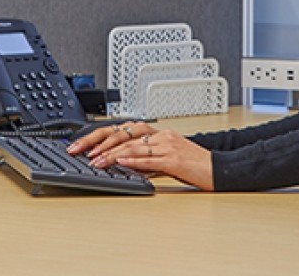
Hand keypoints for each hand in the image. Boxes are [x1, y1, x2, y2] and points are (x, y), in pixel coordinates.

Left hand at [67, 121, 213, 190]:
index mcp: (157, 132)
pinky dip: (133, 160)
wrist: (218, 168)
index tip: (82, 145)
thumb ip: (144, 158)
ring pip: (133, 146)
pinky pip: (150, 159)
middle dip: (98, 143)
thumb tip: (120, 163)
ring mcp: (168, 145)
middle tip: (79, 152)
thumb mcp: (165, 157)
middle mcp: (160, 135)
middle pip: (123, 134)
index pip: (122, 130)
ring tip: (95, 161)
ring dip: (111, 154)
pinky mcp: (174, 159)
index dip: (99, 136)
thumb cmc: (193, 165)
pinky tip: (120, 162)